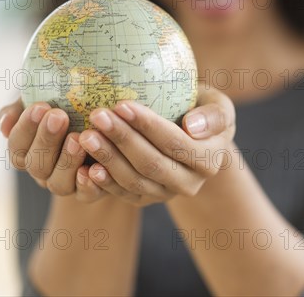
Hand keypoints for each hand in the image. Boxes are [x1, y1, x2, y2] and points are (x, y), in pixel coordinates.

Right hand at [0, 99, 103, 201]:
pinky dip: (89, 183)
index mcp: (27, 149)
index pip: (17, 145)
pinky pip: (87, 194)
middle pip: (36, 165)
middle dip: (46, 140)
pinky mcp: (92, 188)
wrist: (102, 116)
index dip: (26, 128)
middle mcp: (43, 170)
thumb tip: (5, 124)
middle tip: (59, 116)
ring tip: (78, 137)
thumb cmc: (66, 102)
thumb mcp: (42, 97)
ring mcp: (66, 182)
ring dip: (67, 161)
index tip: (40, 106)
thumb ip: (20, 107)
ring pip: (58, 184)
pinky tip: (96, 166)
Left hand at [78, 85, 235, 206]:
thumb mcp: (218, 106)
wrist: (193, 136)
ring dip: (108, 158)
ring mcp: (165, 194)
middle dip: (122, 140)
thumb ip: (215, 115)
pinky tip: (86, 166)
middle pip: (151, 164)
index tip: (121, 104)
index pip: (175, 143)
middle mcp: (189, 183)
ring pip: (134, 181)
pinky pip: (123, 194)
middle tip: (97, 116)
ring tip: (86, 135)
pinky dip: (104, 182)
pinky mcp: (145, 199)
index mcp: (209, 159)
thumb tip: (192, 126)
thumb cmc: (202, 109)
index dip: (148, 126)